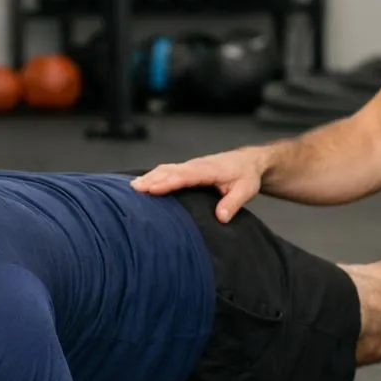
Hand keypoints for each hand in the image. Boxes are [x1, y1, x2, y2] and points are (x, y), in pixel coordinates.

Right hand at [130, 147, 265, 221]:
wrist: (249, 162)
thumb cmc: (246, 176)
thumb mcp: (246, 190)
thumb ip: (233, 203)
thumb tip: (221, 218)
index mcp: (209, 170)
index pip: (185, 176)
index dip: (169, 182)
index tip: (153, 189)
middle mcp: (196, 165)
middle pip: (170, 170)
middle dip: (152, 179)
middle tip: (134, 189)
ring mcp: (190, 166)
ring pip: (166, 169)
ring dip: (150, 176)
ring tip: (132, 187)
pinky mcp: (188, 169)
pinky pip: (168, 170)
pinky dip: (154, 175)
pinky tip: (143, 183)